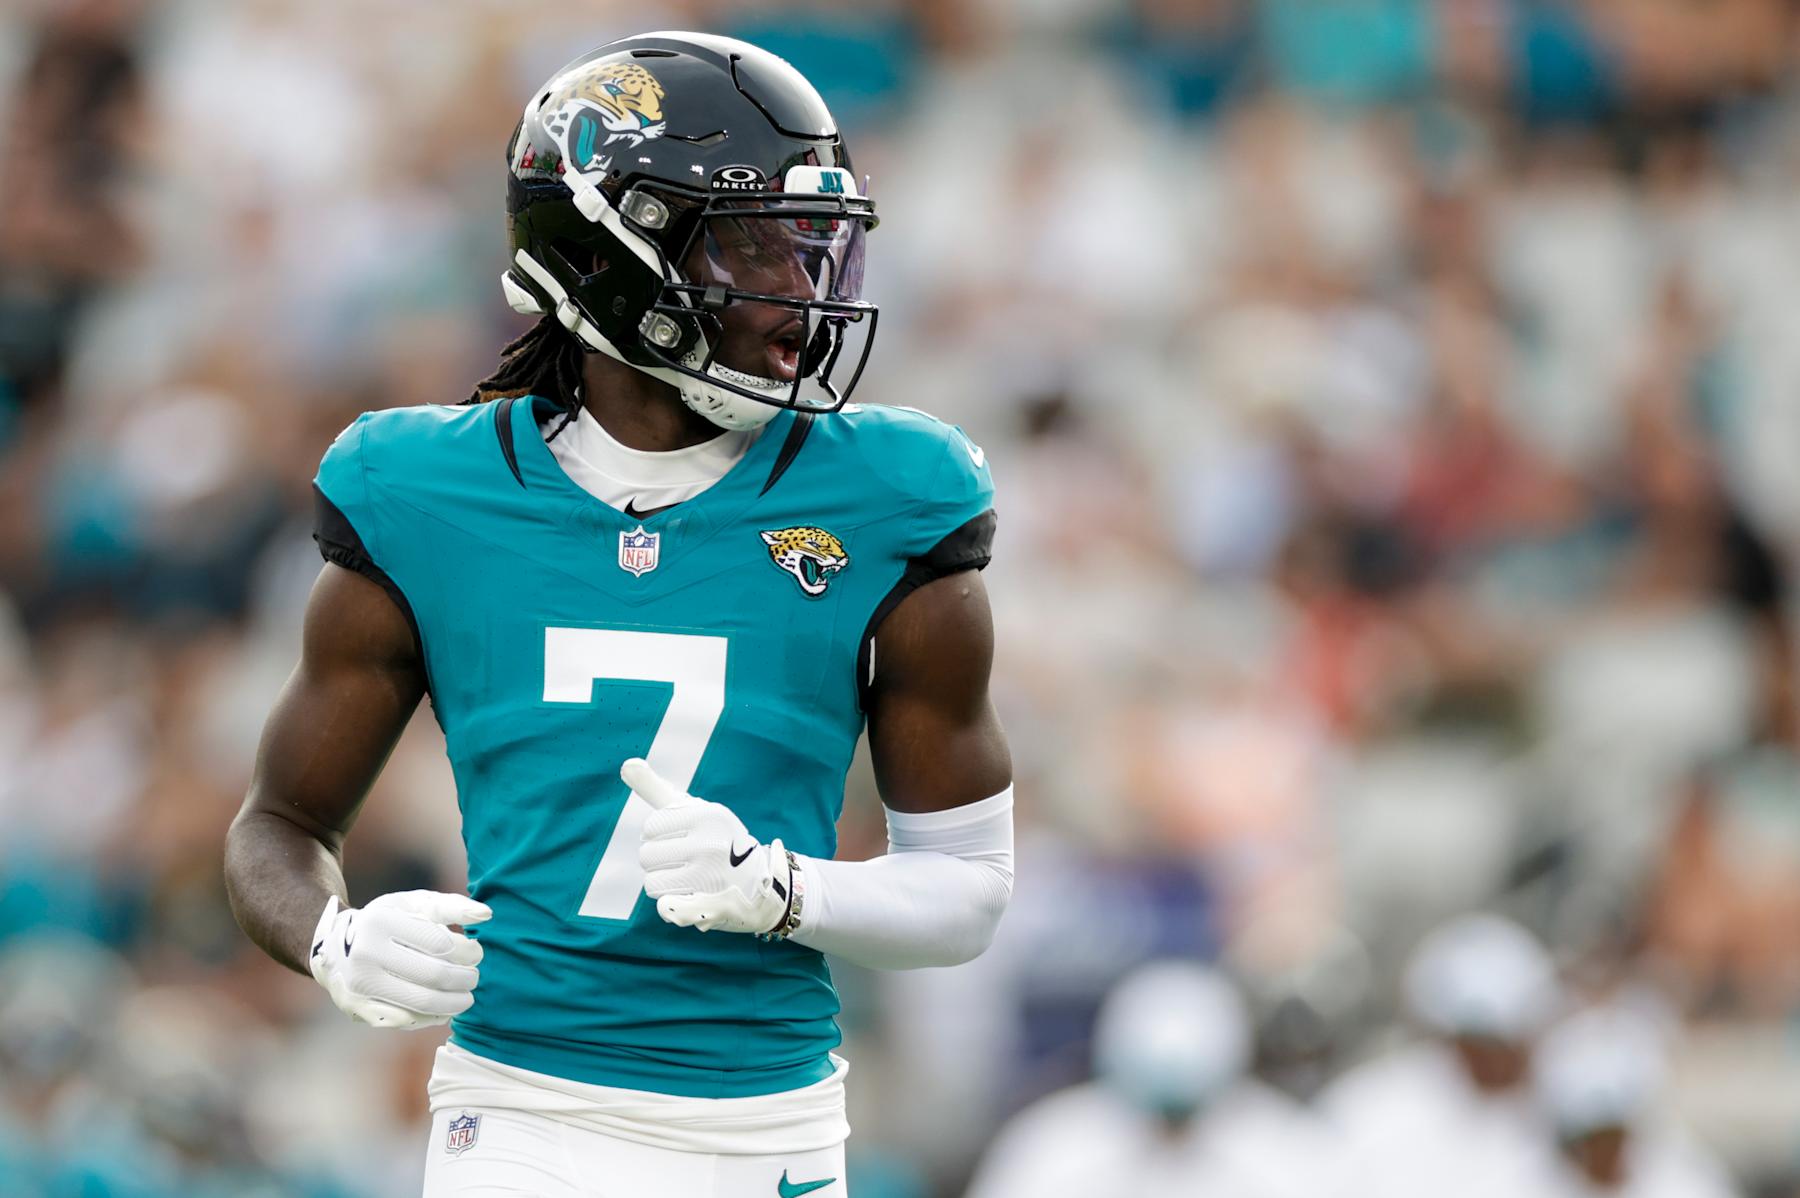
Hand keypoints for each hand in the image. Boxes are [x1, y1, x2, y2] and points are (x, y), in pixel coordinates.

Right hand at [309, 890, 490, 1028]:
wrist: (334, 946)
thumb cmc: (387, 921)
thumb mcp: (413, 904)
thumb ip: (451, 906)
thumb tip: (486, 914)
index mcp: (380, 922)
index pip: (439, 943)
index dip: (467, 951)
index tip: (477, 953)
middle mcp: (365, 955)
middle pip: (433, 976)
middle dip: (465, 979)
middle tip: (475, 978)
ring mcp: (360, 985)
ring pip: (422, 1003)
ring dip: (453, 1003)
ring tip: (466, 997)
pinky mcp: (359, 1009)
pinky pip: (406, 1020)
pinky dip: (431, 1017)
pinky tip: (442, 1008)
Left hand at [625, 758, 792, 934]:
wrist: (762, 884)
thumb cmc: (717, 840)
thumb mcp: (695, 809)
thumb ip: (656, 788)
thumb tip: (626, 763)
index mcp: (707, 815)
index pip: (651, 827)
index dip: (660, 835)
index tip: (683, 838)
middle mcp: (710, 843)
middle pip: (647, 856)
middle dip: (660, 861)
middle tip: (687, 862)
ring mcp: (710, 877)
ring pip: (652, 883)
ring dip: (664, 884)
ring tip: (690, 879)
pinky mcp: (708, 906)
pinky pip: (664, 906)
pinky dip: (669, 906)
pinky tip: (687, 899)